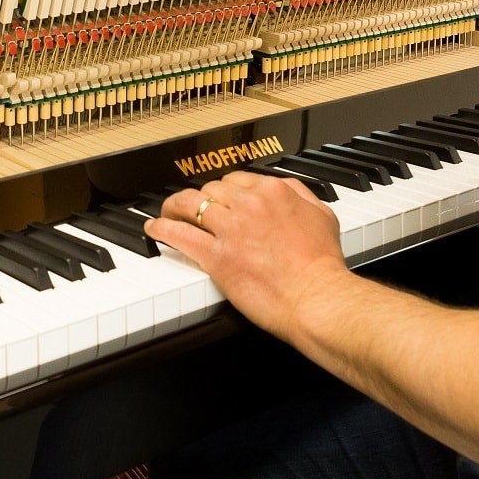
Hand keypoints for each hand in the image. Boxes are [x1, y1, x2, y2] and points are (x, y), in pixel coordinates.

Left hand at [149, 170, 355, 343]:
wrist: (317, 298)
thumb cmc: (322, 265)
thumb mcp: (322, 216)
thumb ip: (300, 195)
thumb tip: (285, 188)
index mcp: (273, 192)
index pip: (237, 180)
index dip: (223, 190)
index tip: (218, 198)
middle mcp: (249, 204)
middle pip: (211, 189)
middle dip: (200, 197)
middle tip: (192, 207)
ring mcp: (230, 229)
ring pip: (190, 204)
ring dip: (174, 206)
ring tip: (167, 212)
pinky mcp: (216, 255)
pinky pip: (179, 234)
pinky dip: (163, 228)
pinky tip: (156, 229)